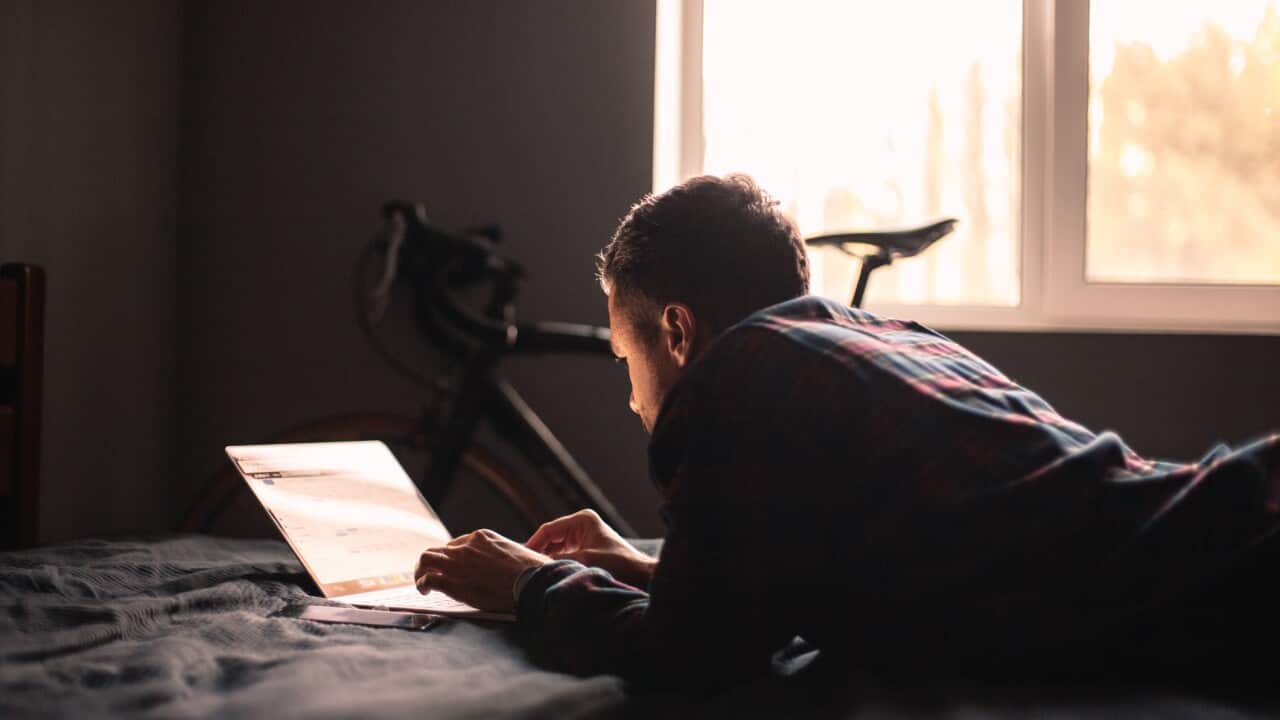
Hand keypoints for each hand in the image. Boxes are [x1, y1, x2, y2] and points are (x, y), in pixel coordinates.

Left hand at [415, 528, 550, 613]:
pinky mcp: (453, 581)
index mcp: (482, 537)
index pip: (458, 544)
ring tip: (421, 580)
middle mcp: (466, 546)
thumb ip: (505, 555)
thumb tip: (511, 565)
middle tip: (431, 572)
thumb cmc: (532, 570)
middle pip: (440, 549)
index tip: (453, 566)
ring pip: (426, 558)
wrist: (531, 581)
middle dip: (433, 561)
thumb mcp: (517, 553)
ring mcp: (458, 562)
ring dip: (421, 569)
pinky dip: (422, 584)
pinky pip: (428, 579)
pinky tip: (424, 591)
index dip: (453, 557)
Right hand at [526, 509, 655, 587]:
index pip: (548, 530)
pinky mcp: (584, 550)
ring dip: (547, 560)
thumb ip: (560, 560)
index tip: (520, 558)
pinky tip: (547, 575)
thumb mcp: (586, 560)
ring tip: (533, 573)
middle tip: (524, 568)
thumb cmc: (620, 564)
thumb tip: (536, 565)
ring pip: (555, 549)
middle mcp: (581, 525)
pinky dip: (556, 564)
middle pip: (550, 539)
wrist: (641, 576)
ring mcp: (582, 537)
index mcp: (582, 519)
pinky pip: (563, 556)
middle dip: (539, 553)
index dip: (533, 544)